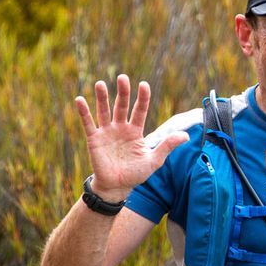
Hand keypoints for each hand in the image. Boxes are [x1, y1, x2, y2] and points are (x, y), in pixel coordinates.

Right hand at [73, 74, 185, 194]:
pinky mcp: (94, 139)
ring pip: (104, 111)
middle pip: (121, 105)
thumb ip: (167, 146)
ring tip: (100, 83)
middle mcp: (121, 128)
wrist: (117, 187)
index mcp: (135, 131)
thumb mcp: (154, 160)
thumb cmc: (136, 174)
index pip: (140, 110)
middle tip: (123, 77)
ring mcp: (107, 132)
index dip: (142, 98)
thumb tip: (186, 136)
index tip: (144, 85)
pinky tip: (80, 99)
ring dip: (102, 97)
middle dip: (122, 92)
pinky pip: (88, 123)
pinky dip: (84, 112)